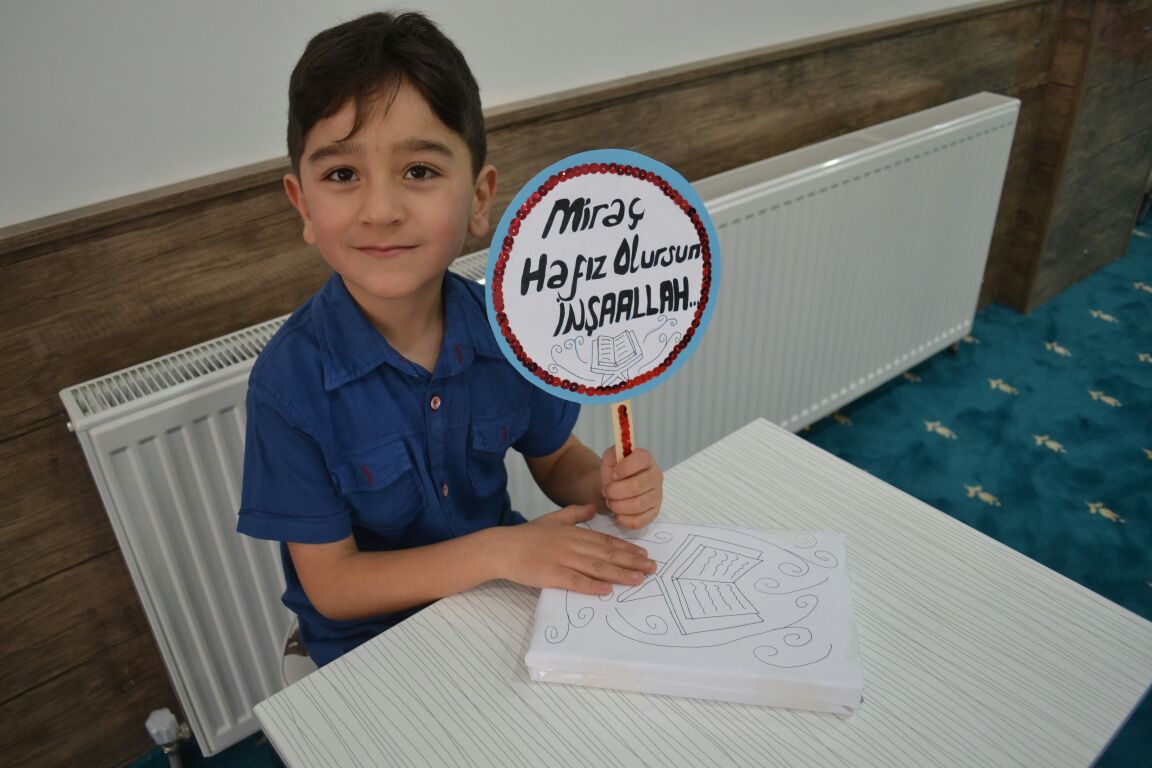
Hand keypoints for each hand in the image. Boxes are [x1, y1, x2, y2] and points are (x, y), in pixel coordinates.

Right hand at [496, 504, 655, 595]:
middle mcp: (572, 545)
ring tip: (638, 580)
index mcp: (574, 532)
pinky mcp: (551, 575)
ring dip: (620, 574)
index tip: (645, 555)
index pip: (607, 541)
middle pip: (607, 554)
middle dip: (632, 562)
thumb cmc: (527, 535)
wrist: (502, 548)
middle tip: (652, 569)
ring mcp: (562, 560)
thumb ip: (575, 512)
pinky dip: (591, 586)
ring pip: (596, 567)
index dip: (628, 548)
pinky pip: (575, 581)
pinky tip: (607, 590)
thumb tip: (593, 506)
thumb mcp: (554, 518)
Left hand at [600, 446, 662, 528]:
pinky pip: (640, 521)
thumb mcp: (609, 460)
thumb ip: (612, 454)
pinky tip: (618, 514)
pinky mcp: (654, 512)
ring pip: (637, 505)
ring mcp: (657, 495)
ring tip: (611, 502)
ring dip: (617, 505)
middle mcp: (656, 476)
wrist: (615, 489)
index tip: (613, 474)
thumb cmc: (614, 473)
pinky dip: (624, 519)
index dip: (624, 468)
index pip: (641, 459)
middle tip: (607, 492)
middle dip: (615, 491)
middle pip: (636, 486)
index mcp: (646, 459)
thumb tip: (618, 452)